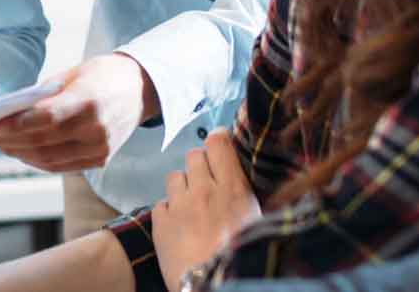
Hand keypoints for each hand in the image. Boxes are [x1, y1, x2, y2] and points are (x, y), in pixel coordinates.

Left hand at [0, 53, 152, 172]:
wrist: (141, 89)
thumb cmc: (101, 75)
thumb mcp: (72, 75)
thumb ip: (43, 96)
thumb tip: (5, 113)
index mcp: (90, 100)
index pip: (47, 118)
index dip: (17, 126)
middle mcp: (97, 129)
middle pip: (42, 142)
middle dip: (6, 142)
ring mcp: (100, 149)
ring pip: (48, 159)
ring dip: (17, 153)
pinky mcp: (100, 160)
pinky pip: (61, 166)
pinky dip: (36, 160)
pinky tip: (19, 151)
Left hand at [152, 130, 260, 289]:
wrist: (214, 285)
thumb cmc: (244, 258)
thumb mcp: (258, 223)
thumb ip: (245, 196)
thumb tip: (241, 183)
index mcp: (233, 188)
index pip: (219, 143)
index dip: (218, 142)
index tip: (219, 147)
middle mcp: (204, 189)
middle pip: (194, 155)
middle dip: (200, 166)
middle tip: (207, 184)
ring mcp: (179, 204)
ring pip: (175, 176)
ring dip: (182, 186)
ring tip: (191, 206)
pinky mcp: (160, 222)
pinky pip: (161, 203)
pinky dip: (168, 211)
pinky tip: (178, 226)